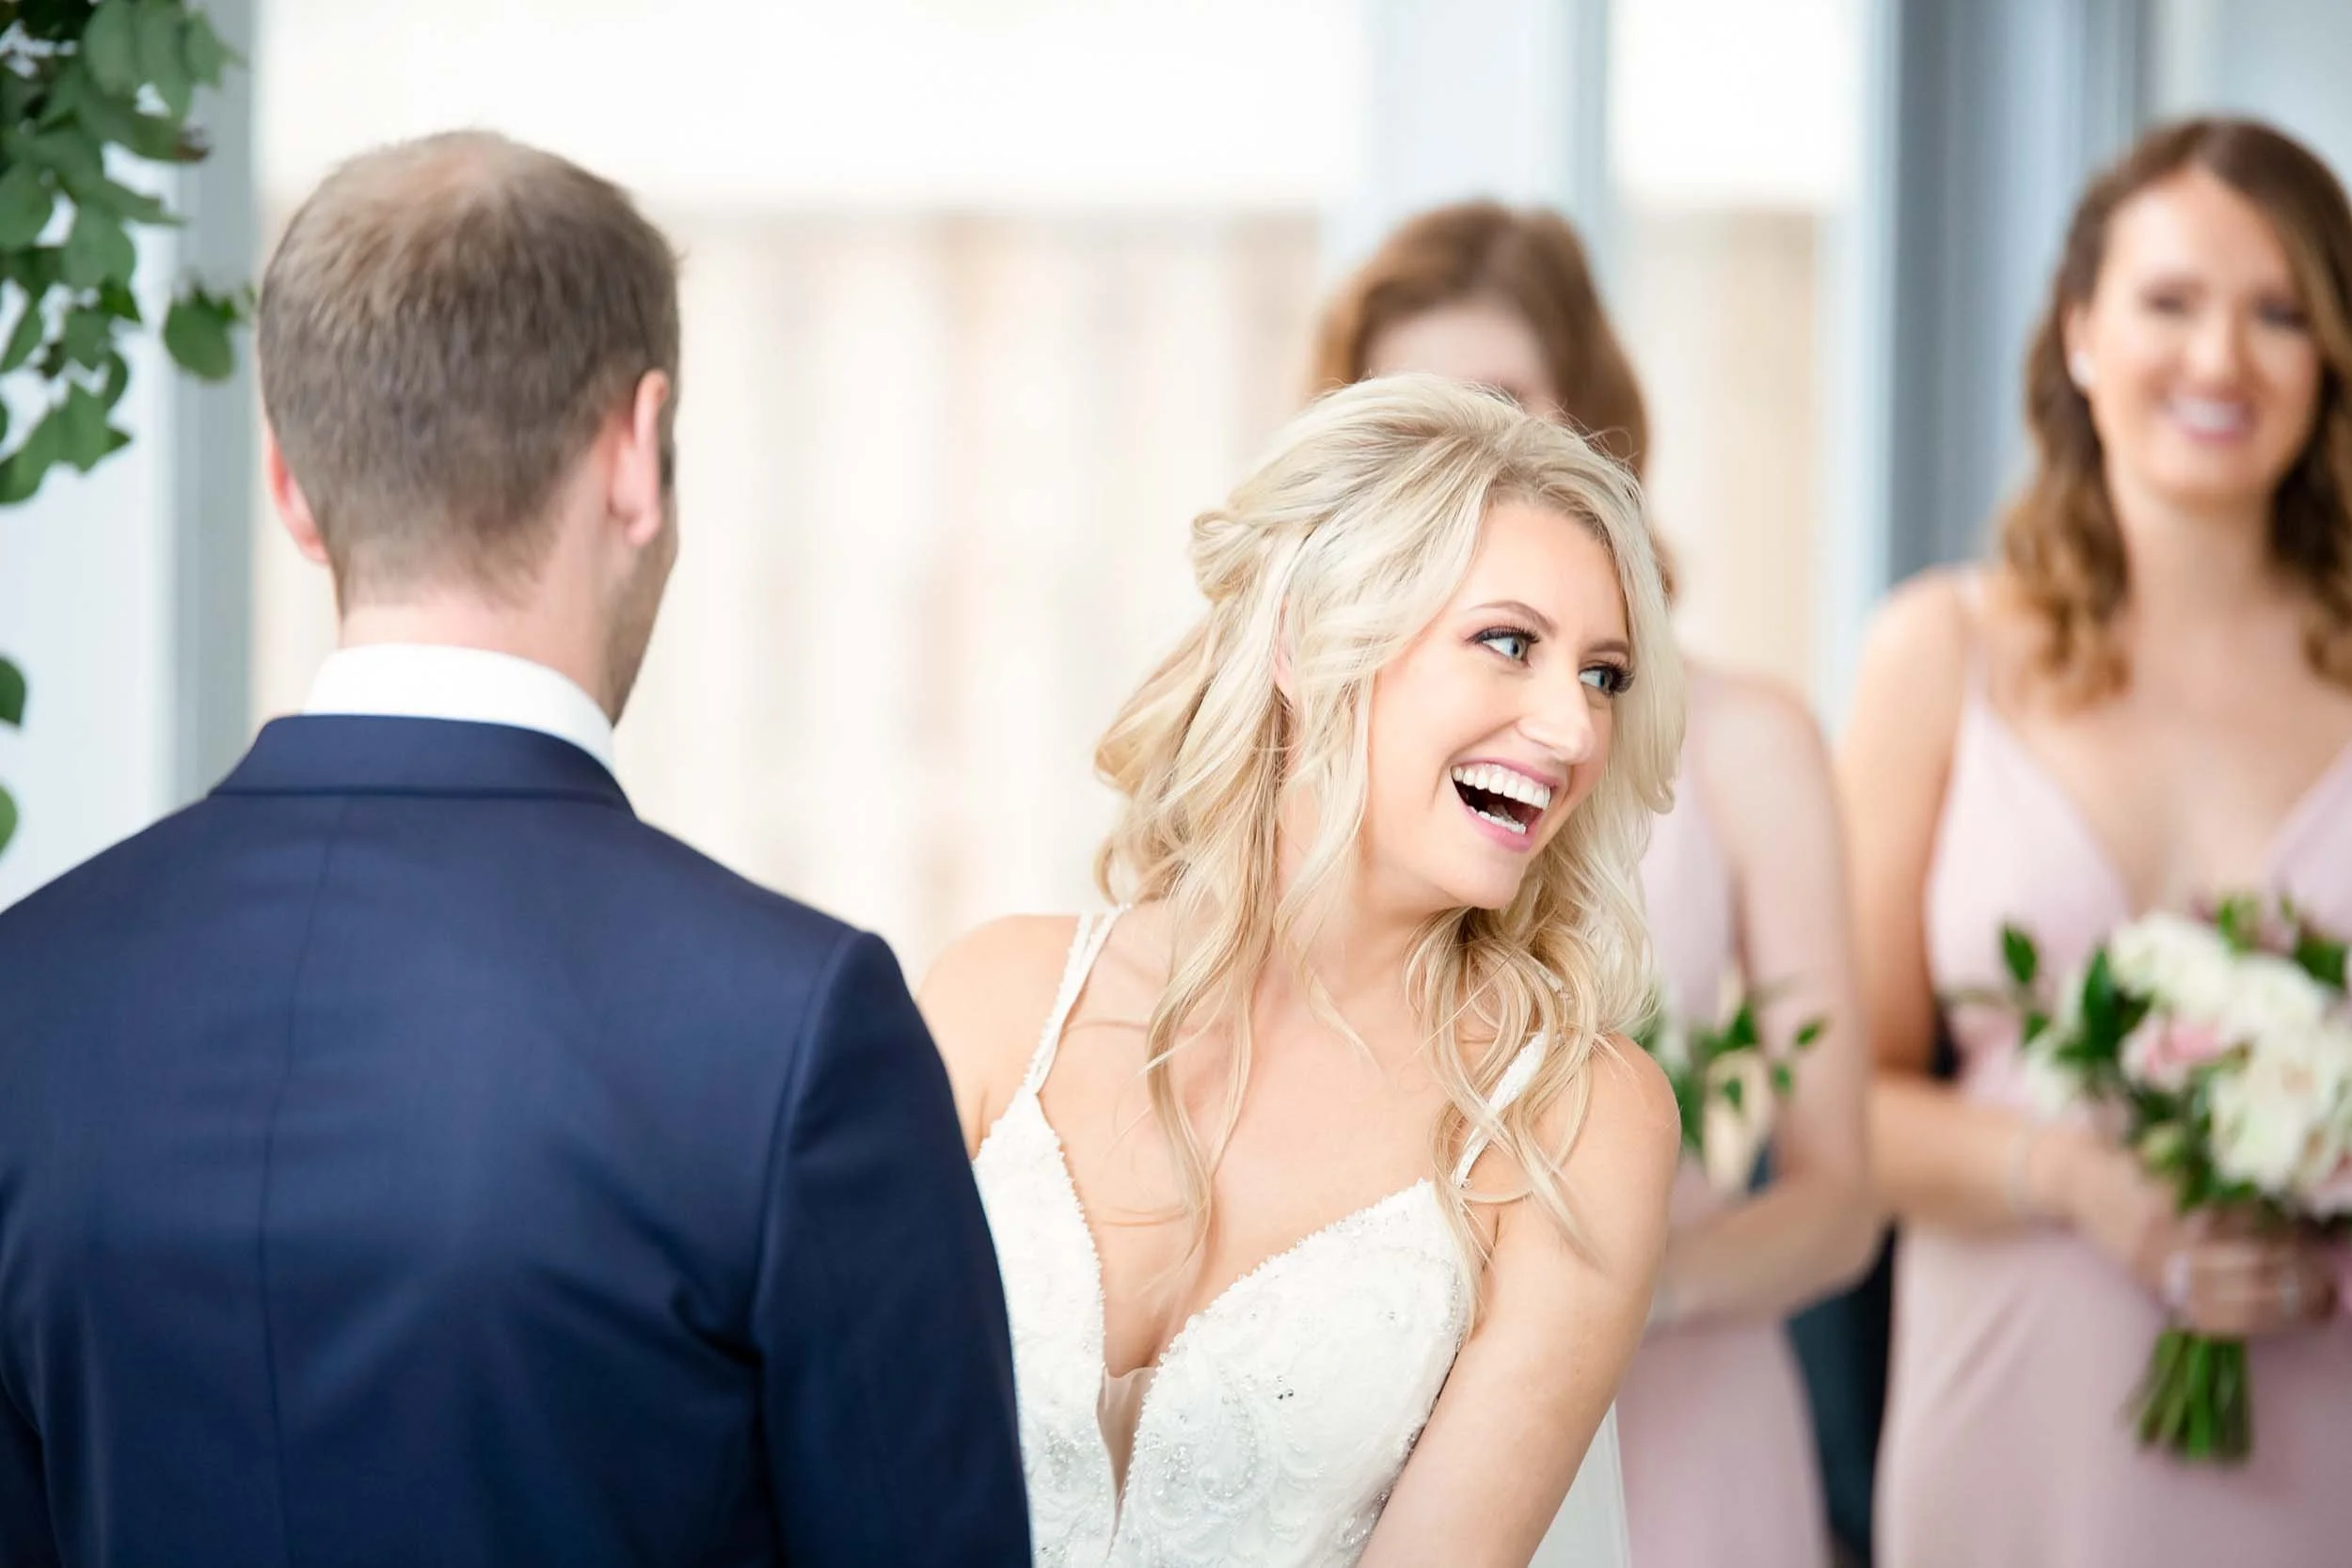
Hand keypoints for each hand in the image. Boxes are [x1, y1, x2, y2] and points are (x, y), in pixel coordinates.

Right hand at [2049, 1133, 2337, 1335]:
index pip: (2253, 1223)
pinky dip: (2253, 1323)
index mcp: (2181, 1192)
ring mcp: (2159, 1264)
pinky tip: (2278, 1318)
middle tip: (2328, 1280)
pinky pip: (2212, 1318)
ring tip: (2318, 1304)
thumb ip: (2225, 1174)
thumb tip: (2293, 1210)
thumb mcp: (2179, 1153)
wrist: (2074, 1180)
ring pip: (2239, 1297)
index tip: (2319, 1242)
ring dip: (2288, 1305)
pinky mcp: (2153, 1285)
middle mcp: (2170, 1232)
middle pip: (2254, 1263)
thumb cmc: (2134, 1157)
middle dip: (2301, 1277)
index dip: (2294, 1238)